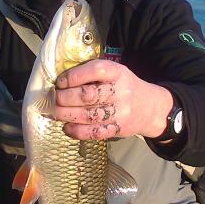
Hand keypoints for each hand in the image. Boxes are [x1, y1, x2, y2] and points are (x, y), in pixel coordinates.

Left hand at [53, 59, 173, 139]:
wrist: (150, 108)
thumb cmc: (125, 87)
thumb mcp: (116, 73)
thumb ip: (93, 74)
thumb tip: (61, 82)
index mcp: (118, 72)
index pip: (95, 71)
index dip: (74, 76)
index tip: (60, 81)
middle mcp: (120, 92)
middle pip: (88, 95)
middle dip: (65, 98)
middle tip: (54, 98)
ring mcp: (119, 113)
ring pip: (88, 115)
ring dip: (66, 115)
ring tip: (55, 112)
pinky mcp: (117, 129)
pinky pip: (94, 133)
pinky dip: (77, 131)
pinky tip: (67, 127)